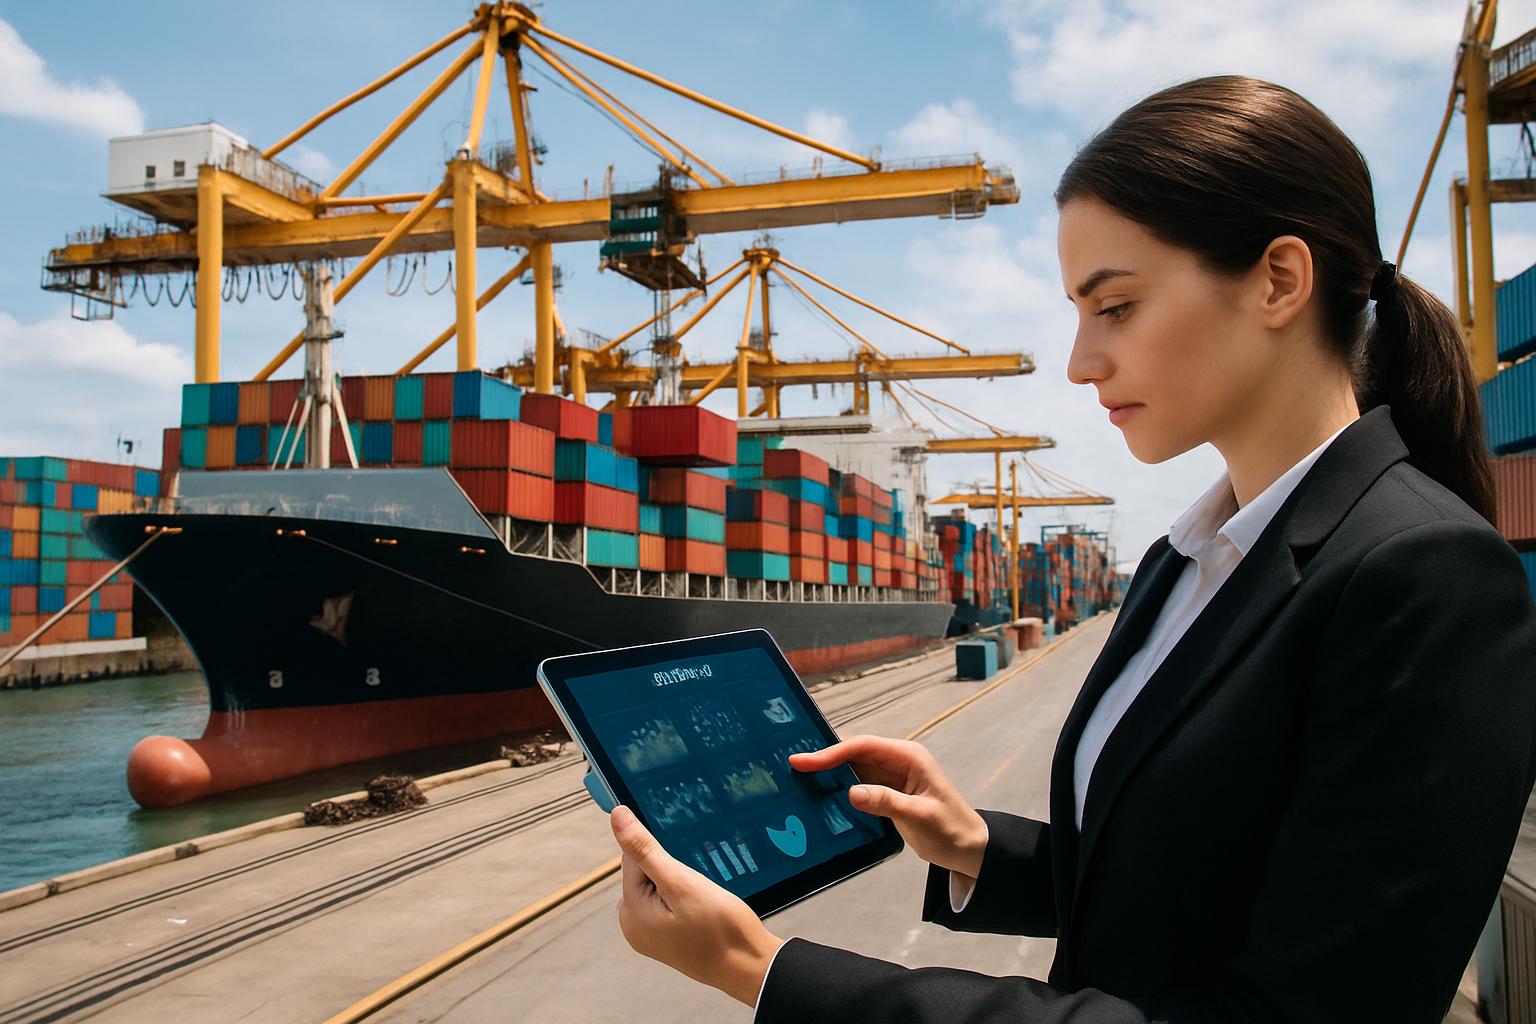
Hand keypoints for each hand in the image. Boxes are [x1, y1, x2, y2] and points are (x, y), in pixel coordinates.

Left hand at [609, 805, 785, 1006]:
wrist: (749, 967)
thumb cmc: (719, 929)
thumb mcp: (680, 882)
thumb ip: (646, 850)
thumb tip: (617, 816)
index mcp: (630, 912)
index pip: (633, 858)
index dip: (662, 853)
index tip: (686, 864)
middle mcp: (633, 925)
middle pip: (644, 872)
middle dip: (671, 868)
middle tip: (699, 884)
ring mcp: (649, 934)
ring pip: (659, 885)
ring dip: (680, 881)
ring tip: (703, 896)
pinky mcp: (666, 937)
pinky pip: (668, 902)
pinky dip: (685, 896)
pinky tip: (703, 906)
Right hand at [789, 734, 988, 878]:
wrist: (968, 849)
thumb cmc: (951, 830)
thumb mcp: (920, 816)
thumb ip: (887, 802)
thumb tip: (852, 792)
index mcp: (908, 757)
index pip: (863, 747)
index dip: (831, 752)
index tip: (803, 761)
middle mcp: (897, 761)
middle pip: (854, 754)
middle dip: (824, 759)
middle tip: (793, 767)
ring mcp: (891, 777)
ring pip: (852, 769)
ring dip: (829, 774)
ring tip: (798, 780)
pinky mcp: (886, 794)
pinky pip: (858, 785)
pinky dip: (839, 789)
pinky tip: (820, 796)